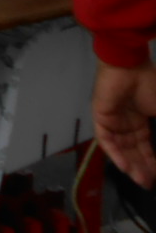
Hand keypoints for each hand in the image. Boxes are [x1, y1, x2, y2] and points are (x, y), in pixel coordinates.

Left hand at [92, 61, 155, 187]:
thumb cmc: (149, 84)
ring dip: (131, 164)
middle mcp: (126, 122)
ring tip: (141, 179)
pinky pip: (106, 140)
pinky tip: (126, 167)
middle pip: (133, 151)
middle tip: (149, 183)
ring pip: (121, 148)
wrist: (129, 65)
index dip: (151, 162)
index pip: (145, 146)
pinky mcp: (100, 117)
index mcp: (141, 119)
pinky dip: (115, 154)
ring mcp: (113, 120)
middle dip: (142, 168)